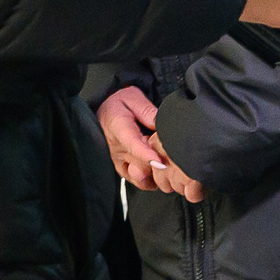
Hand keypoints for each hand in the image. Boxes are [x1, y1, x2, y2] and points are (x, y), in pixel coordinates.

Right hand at [95, 86, 206, 203]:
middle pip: (140, 165)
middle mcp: (118, 149)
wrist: (105, 113)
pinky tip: (160, 170)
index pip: (133, 145)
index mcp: (119, 129)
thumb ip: (148, 111)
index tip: (161, 164)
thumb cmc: (119, 105)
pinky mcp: (123, 169)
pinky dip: (151, 180)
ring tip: (168, 162)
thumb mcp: (133, 98)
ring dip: (156, 174)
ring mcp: (120, 161)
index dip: (148, 156)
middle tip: (173, 155)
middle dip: (159, 163)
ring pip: (140, 177)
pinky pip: (139, 181)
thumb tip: (163, 124)